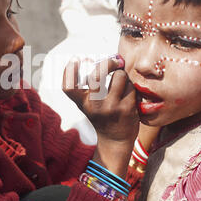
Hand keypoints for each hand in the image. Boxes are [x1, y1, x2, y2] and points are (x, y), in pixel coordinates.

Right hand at [62, 55, 138, 177]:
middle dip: (108, 63)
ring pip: (119, 76)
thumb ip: (90, 85)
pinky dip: (131, 87)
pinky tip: (129, 95)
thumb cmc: (102, 116)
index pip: (69, 87)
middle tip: (115, 61)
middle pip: (97, 75)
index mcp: (82, 103)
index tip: (75, 59)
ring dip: (122, 76)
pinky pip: (131, 86)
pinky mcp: (127, 109)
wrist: (115, 141)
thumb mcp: (89, 104)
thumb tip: (105, 59)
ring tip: (121, 84)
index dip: (69, 72)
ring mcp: (111, 107)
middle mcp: (94, 106)